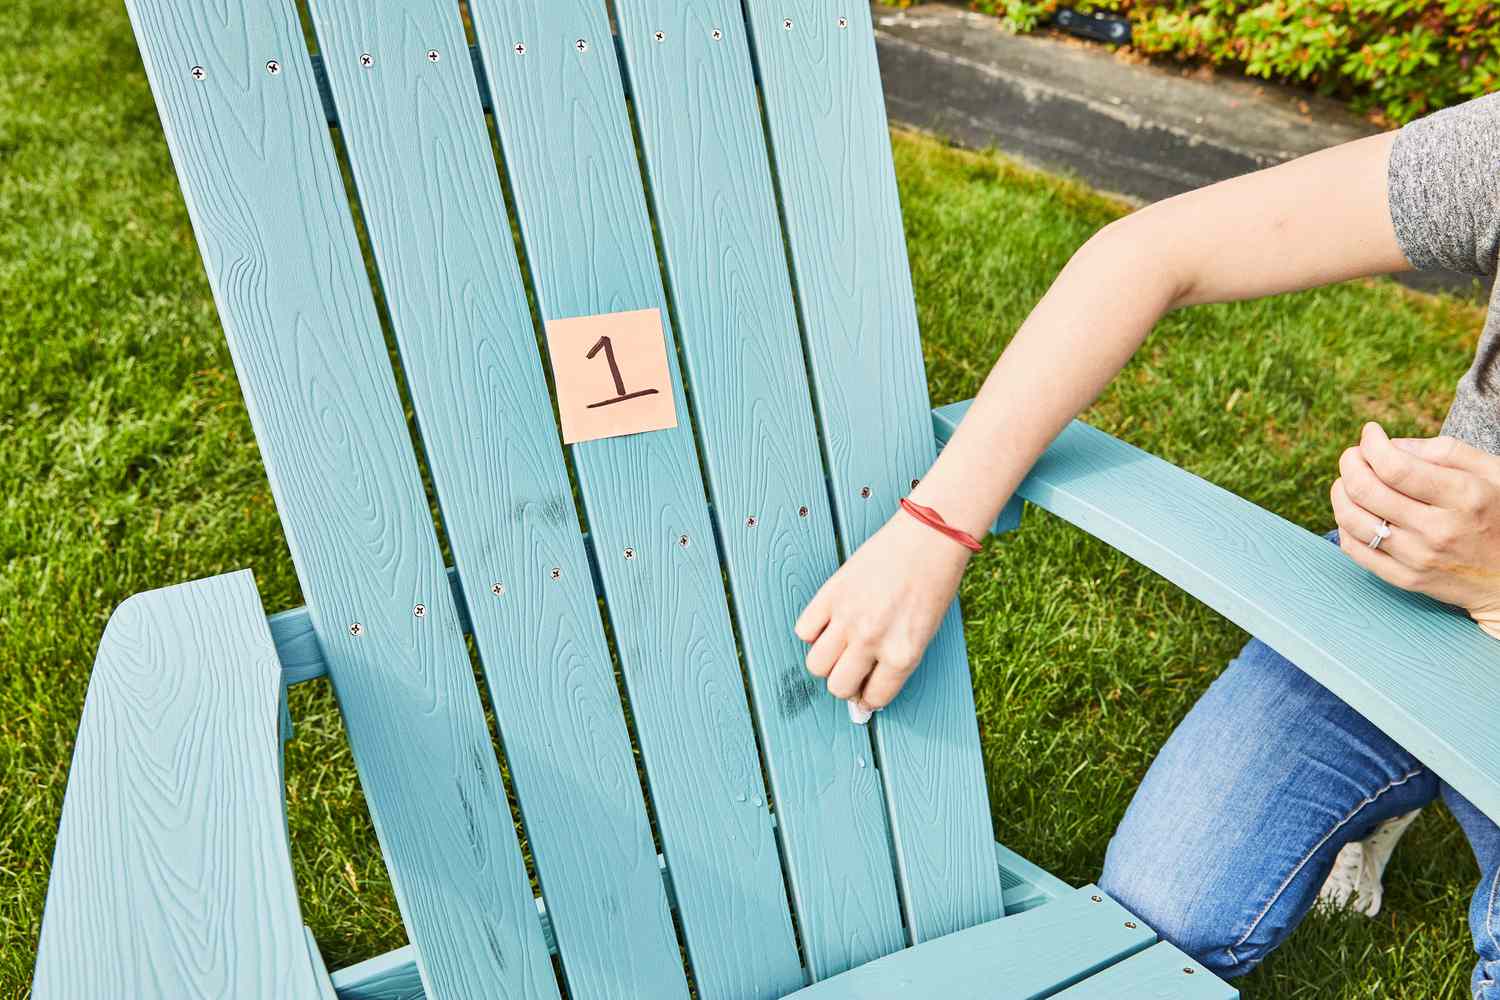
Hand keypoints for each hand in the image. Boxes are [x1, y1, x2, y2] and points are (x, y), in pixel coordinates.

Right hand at [794, 511, 972, 717]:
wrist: (928, 538)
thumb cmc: (933, 585)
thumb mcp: (923, 634)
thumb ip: (895, 664)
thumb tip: (864, 692)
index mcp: (902, 654)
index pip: (873, 697)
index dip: (868, 697)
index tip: (866, 691)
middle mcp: (872, 639)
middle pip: (838, 686)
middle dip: (845, 683)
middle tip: (853, 669)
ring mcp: (848, 616)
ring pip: (816, 664)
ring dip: (826, 661)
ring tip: (840, 647)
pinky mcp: (831, 593)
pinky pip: (805, 630)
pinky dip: (813, 631)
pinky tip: (831, 622)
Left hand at [1331, 422, 1499, 637]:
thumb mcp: (1494, 474)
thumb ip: (1446, 451)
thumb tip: (1394, 444)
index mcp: (1465, 497)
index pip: (1395, 467)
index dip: (1372, 443)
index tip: (1371, 433)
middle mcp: (1439, 529)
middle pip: (1366, 490)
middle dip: (1351, 463)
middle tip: (1355, 455)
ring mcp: (1419, 558)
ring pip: (1353, 520)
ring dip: (1341, 492)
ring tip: (1348, 480)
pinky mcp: (1406, 580)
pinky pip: (1355, 550)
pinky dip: (1344, 524)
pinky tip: (1354, 511)